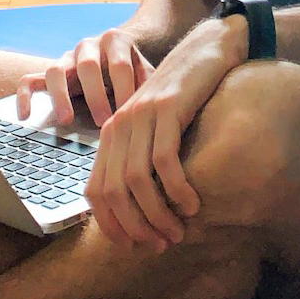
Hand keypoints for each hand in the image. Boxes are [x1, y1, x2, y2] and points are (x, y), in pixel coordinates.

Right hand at [15, 29, 154, 127]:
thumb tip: (158, 107)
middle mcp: (87, 45)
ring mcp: (66, 57)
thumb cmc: (134, 67)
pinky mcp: (51, 72)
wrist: (119, 48)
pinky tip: (26, 116)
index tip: (129, 114)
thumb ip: (150, 83)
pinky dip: (25, 96)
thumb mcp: (145, 69)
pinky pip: (29, 79)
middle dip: (96, 96)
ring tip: (67, 120)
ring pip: (54, 70)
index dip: (124, 90)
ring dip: (60, 96)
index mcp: (115, 41)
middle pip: (87, 65)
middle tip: (104, 122)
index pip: (120, 65)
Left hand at [85, 14, 247, 251]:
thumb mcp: (154, 130)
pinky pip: (165, 159)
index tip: (134, 246)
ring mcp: (141, 115)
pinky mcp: (167, 108)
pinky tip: (192, 204)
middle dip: (136, 226)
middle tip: (161, 244)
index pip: (96, 192)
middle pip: (114, 191)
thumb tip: (141, 214)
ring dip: (158, 214)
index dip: (112, 225)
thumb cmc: (183, 98)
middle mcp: (119, 125)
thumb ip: (142, 160)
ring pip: (138, 180)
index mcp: (110, 134)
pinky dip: (177, 188)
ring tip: (178, 232)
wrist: (204, 52)